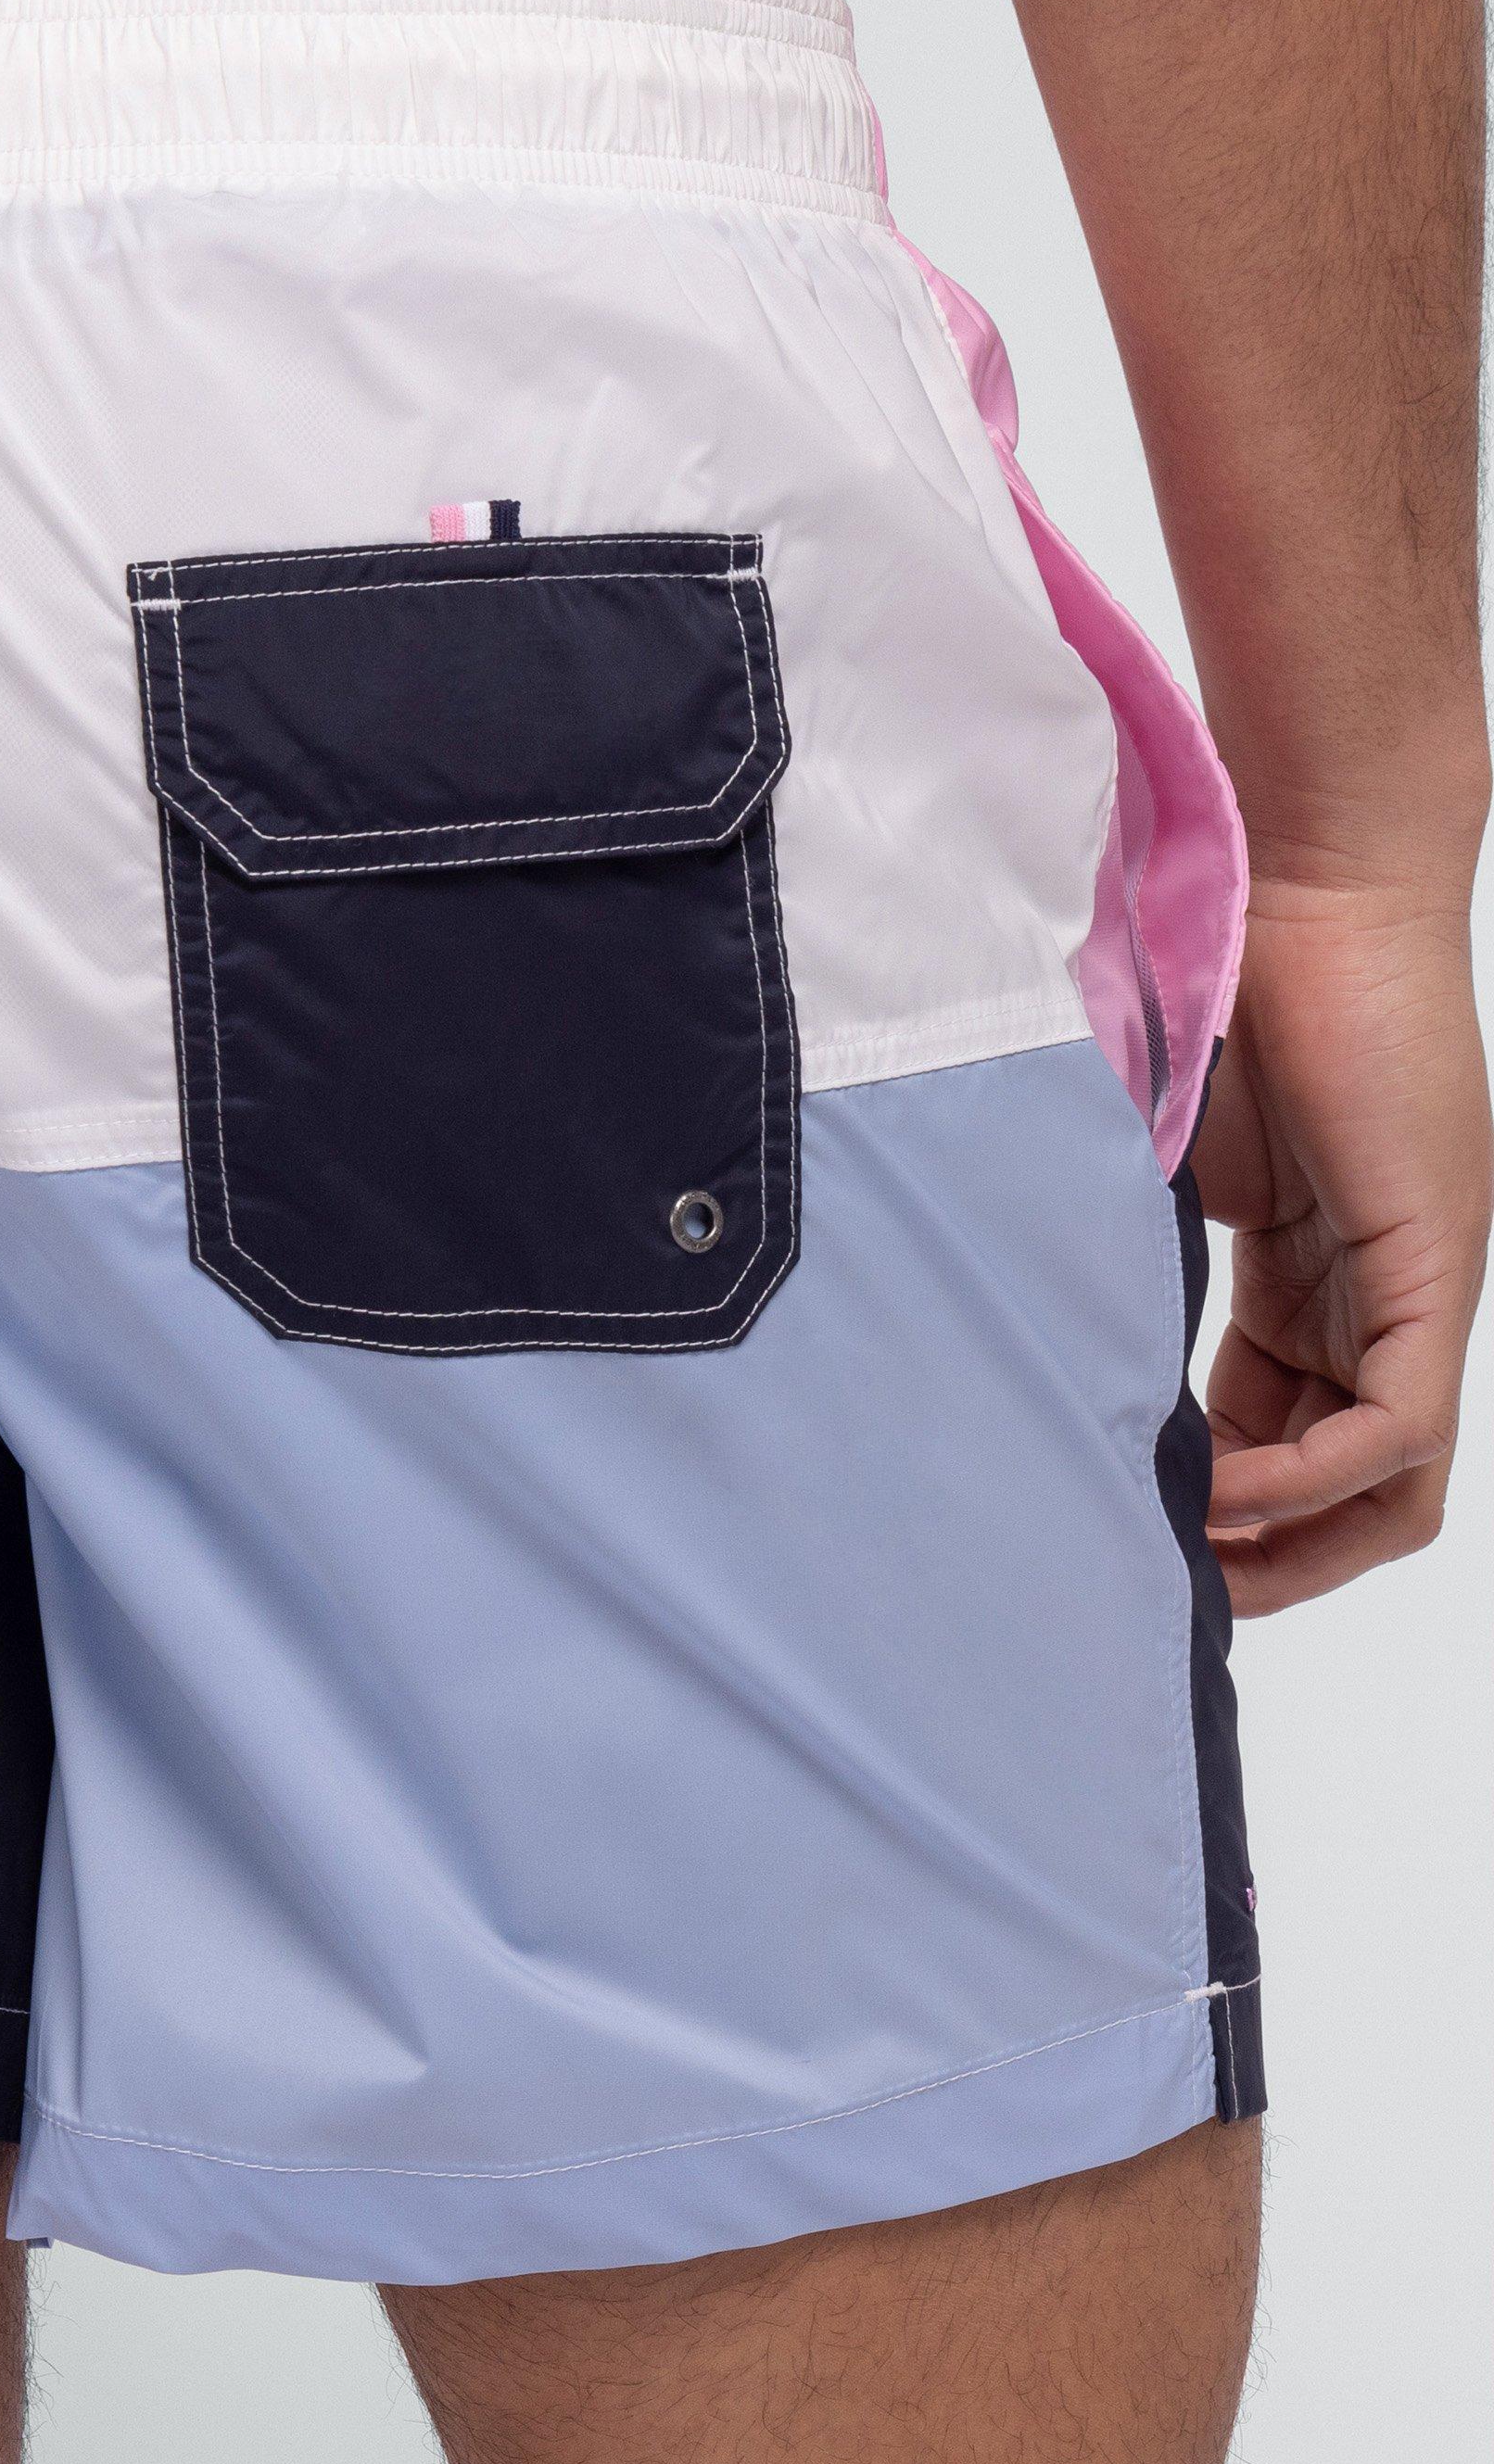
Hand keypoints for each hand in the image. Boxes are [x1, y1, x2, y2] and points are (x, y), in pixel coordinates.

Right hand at [1191, 877, 1490, 1613]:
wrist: (1299, 879)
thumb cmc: (1220, 977)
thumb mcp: (1157, 1151)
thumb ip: (1127, 1236)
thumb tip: (1028, 1301)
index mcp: (1331, 1269)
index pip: (1302, 1428)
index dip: (1231, 1504)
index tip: (1139, 1525)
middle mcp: (1392, 1291)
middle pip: (1365, 1482)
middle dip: (1272, 1556)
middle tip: (1172, 1585)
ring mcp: (1423, 1281)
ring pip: (1396, 1477)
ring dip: (1295, 1540)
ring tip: (1194, 1560)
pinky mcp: (1435, 1263)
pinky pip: (1395, 1426)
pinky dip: (1309, 1478)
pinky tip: (1222, 1487)